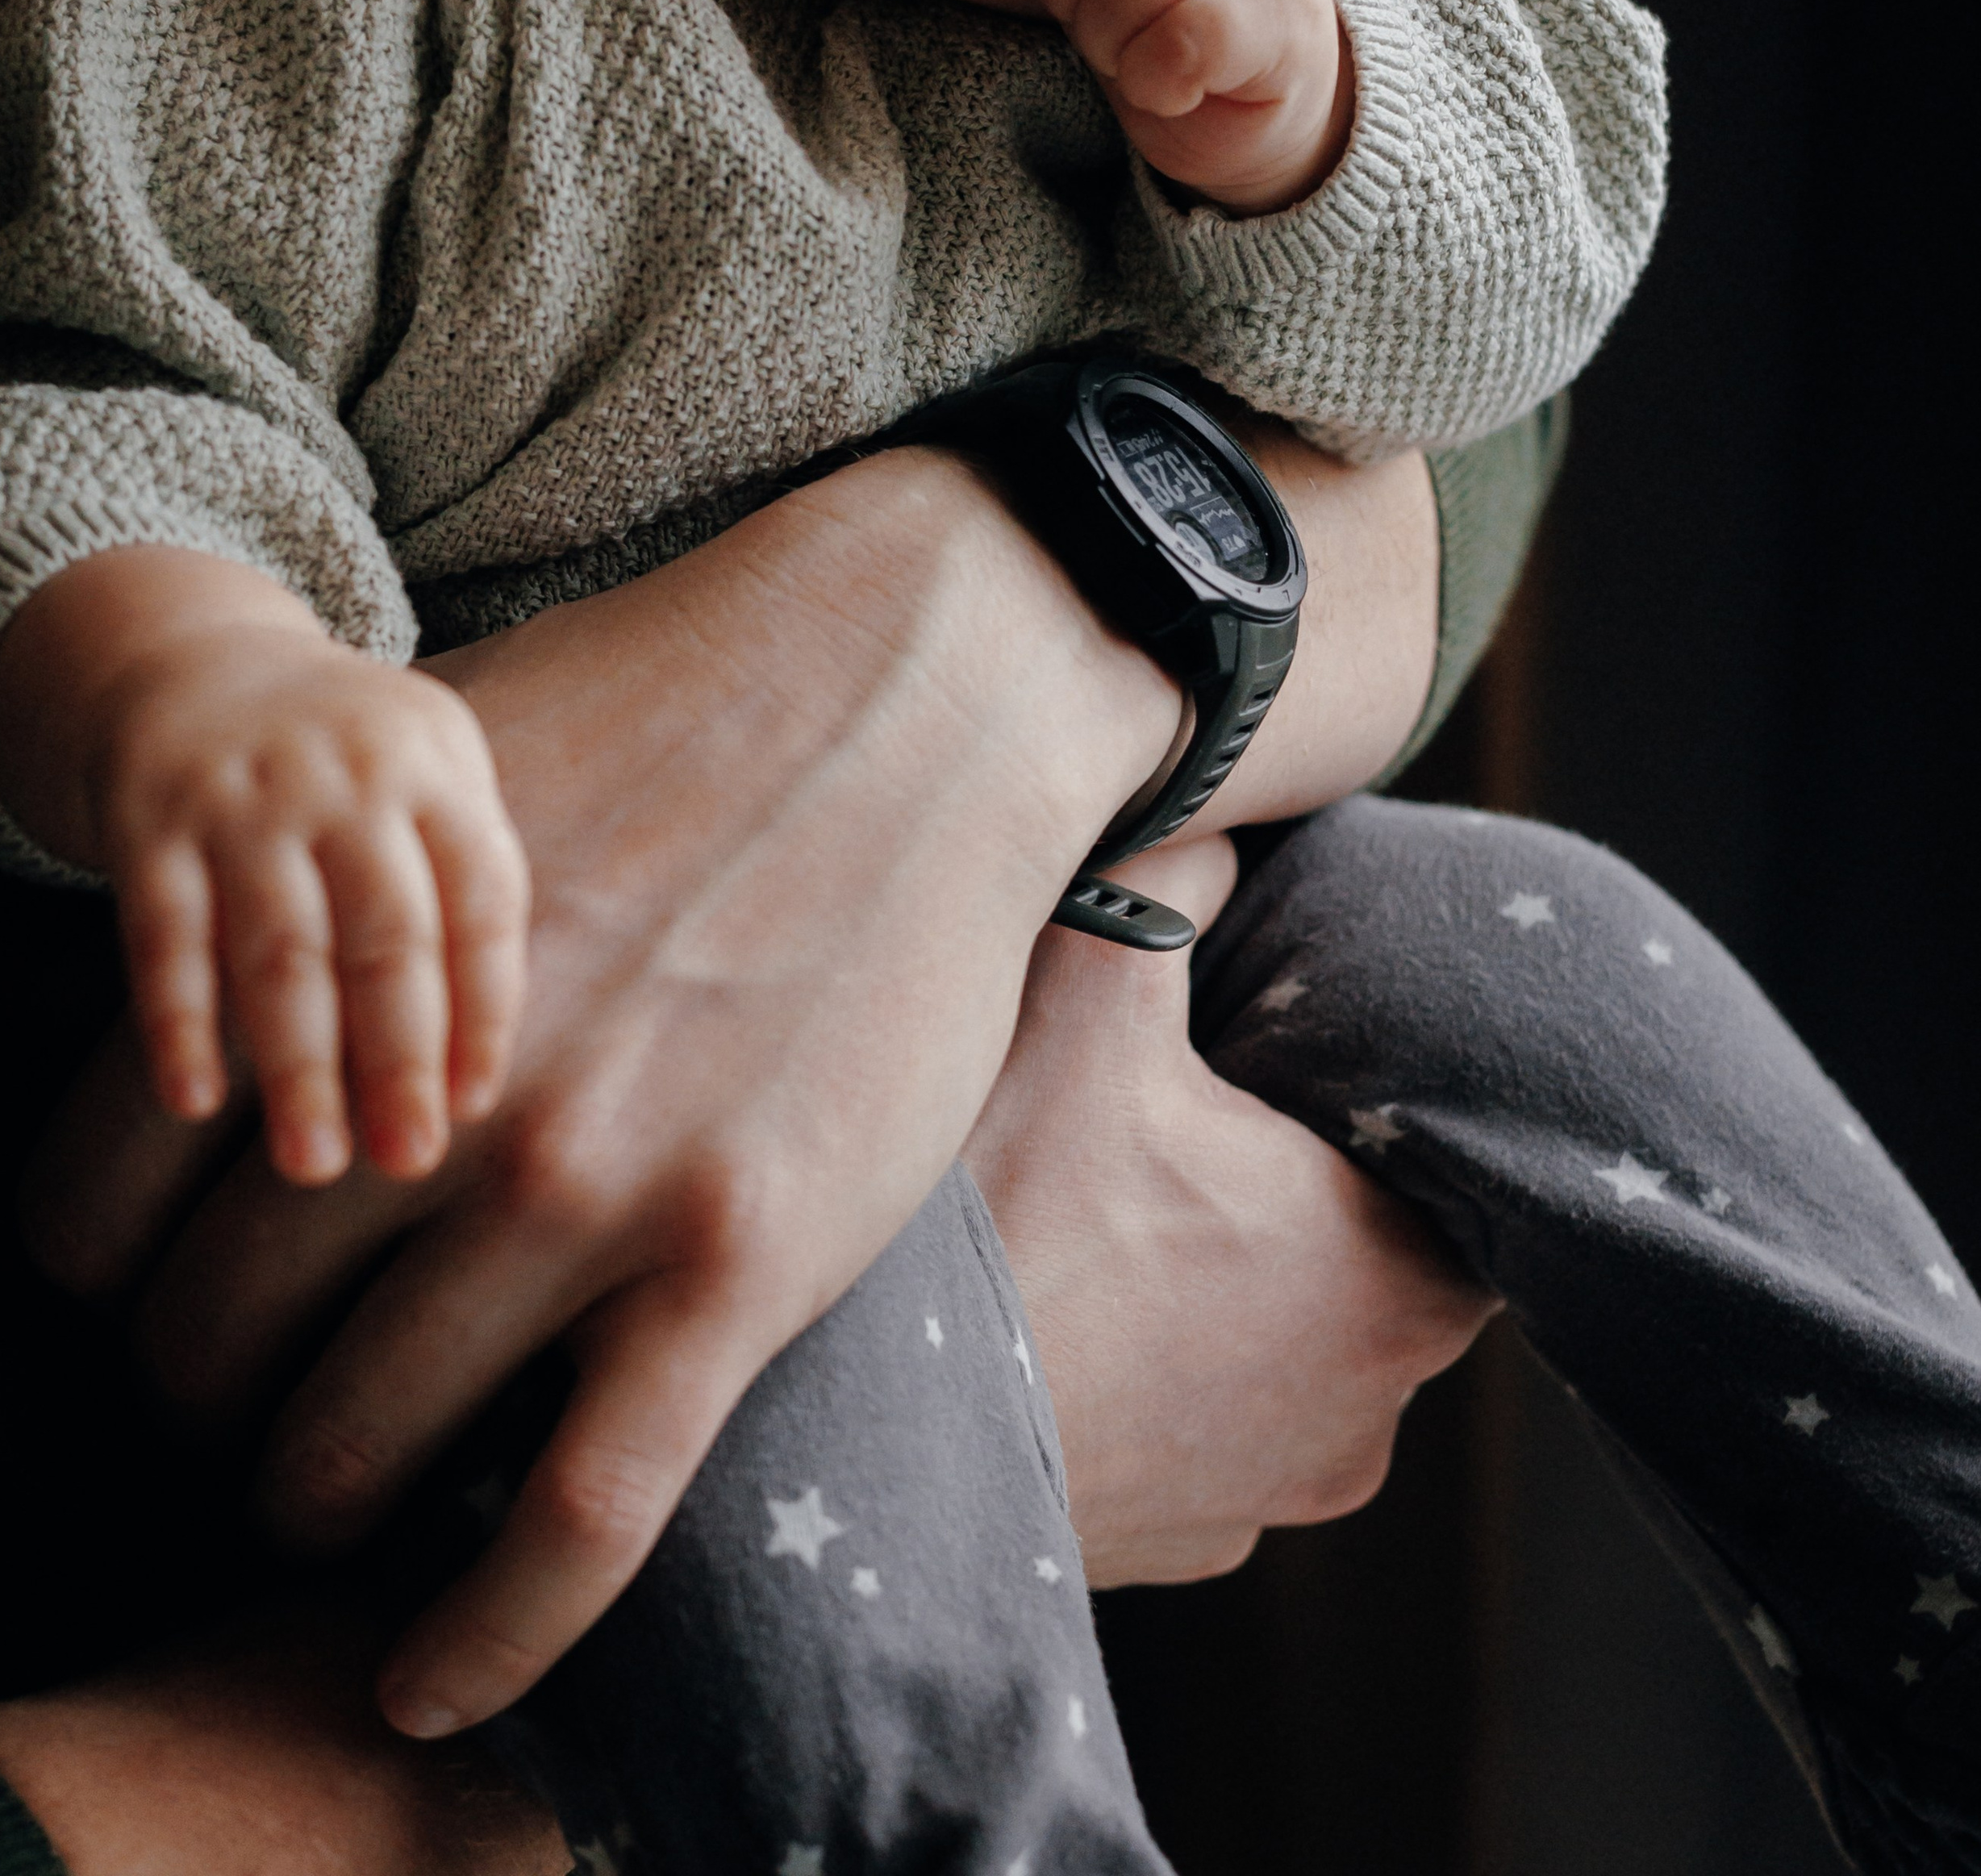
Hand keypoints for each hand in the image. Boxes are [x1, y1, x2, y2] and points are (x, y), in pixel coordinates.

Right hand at [0, 551, 527, 1187]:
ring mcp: (246, 798)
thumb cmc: (348, 762)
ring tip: (313, 1163)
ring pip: (279, 948)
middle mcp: (347, 778)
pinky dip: (179, 1020)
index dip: (483, 1007)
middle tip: (408, 1162)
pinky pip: (165, 935)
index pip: (482, 899)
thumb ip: (461, 895)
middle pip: (387, 934)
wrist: (199, 662)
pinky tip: (195, 1102)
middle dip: (399, 1058)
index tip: (473, 1106)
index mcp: (437, 768)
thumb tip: (474, 1075)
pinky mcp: (151, 821)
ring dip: (297, 1065)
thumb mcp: (429, 778)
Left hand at [21, 454, 1179, 1739]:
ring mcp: (587, 1191)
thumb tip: (213, 1036)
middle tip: (236, 1398)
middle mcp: (430, 1093)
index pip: (98, 1189)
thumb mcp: (436, 780)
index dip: (89, 1267)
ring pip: (359, 1444)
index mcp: (330, 969)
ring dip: (311, 1499)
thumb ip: (314, 917)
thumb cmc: (662, 718)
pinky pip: (577, 1524)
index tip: (128, 1290)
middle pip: (207, 1338)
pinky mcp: (736, 1266)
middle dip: (196, 1395)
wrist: (901, 694)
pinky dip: (483, 1642)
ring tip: (328, 1492)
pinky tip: (427, 1690)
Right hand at [966, 833, 1493, 1582]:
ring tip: (1123, 1186)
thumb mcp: (1089, 990)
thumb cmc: (999, 1219)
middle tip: (1206, 1090)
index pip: (1461, 1162)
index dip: (1389, 1087)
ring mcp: (1272, 1497)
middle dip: (1298, 1171)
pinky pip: (1201, 1415)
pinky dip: (1153, 1354)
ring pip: (1286, 1338)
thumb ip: (1175, 865)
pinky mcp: (1182, 1540)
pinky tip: (1074, 1283)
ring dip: (1223, 1267)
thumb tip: (1202, 773)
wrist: (852, 1441)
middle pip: (1373, 1246)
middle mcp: (1370, 1415)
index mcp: (1397, 1282)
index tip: (1315, 1036)